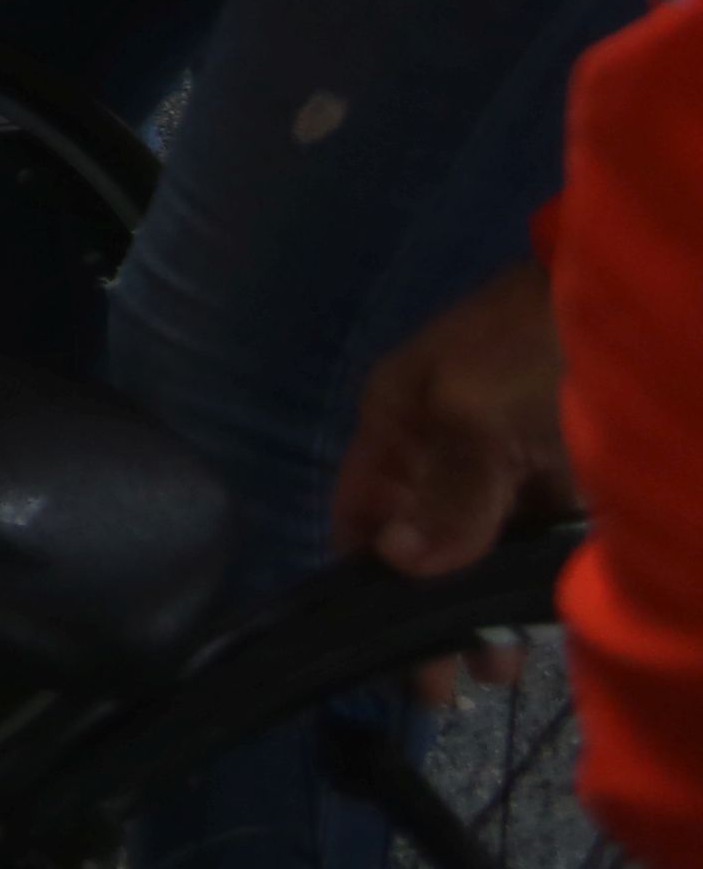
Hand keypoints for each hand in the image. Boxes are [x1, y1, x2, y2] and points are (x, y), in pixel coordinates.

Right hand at [333, 261, 566, 698]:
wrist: (627, 302)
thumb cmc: (531, 349)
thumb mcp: (476, 414)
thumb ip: (445, 495)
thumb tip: (398, 566)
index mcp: (397, 425)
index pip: (358, 517)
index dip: (366, 581)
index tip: (386, 652)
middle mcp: (438, 451)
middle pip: (416, 547)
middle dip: (427, 612)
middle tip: (452, 682)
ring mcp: (498, 466)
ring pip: (475, 555)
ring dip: (483, 608)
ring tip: (503, 662)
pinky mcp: (555, 480)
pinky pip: (529, 545)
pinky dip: (529, 584)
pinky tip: (540, 618)